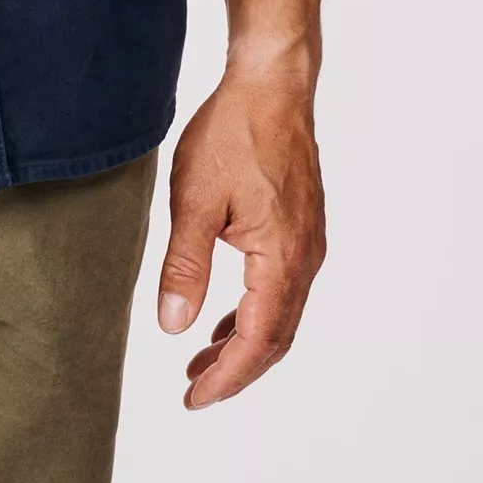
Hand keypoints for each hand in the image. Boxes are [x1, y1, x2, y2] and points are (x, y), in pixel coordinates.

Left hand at [156, 0, 327, 407]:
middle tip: (194, 389)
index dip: (225, 378)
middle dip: (236, 369)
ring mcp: (309, 243)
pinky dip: (256, 312)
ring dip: (244, 342)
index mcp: (281, 260)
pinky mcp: (302, 227)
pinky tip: (226, 313)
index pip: (256, 341)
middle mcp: (305, 259)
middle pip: (275, 338)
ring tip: (202, 358)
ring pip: (281, 314)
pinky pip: (284, 288)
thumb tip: (173, 326)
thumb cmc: (234, 133)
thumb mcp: (194, 201)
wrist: (272, 84)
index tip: (193, 398)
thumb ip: (184, 267)